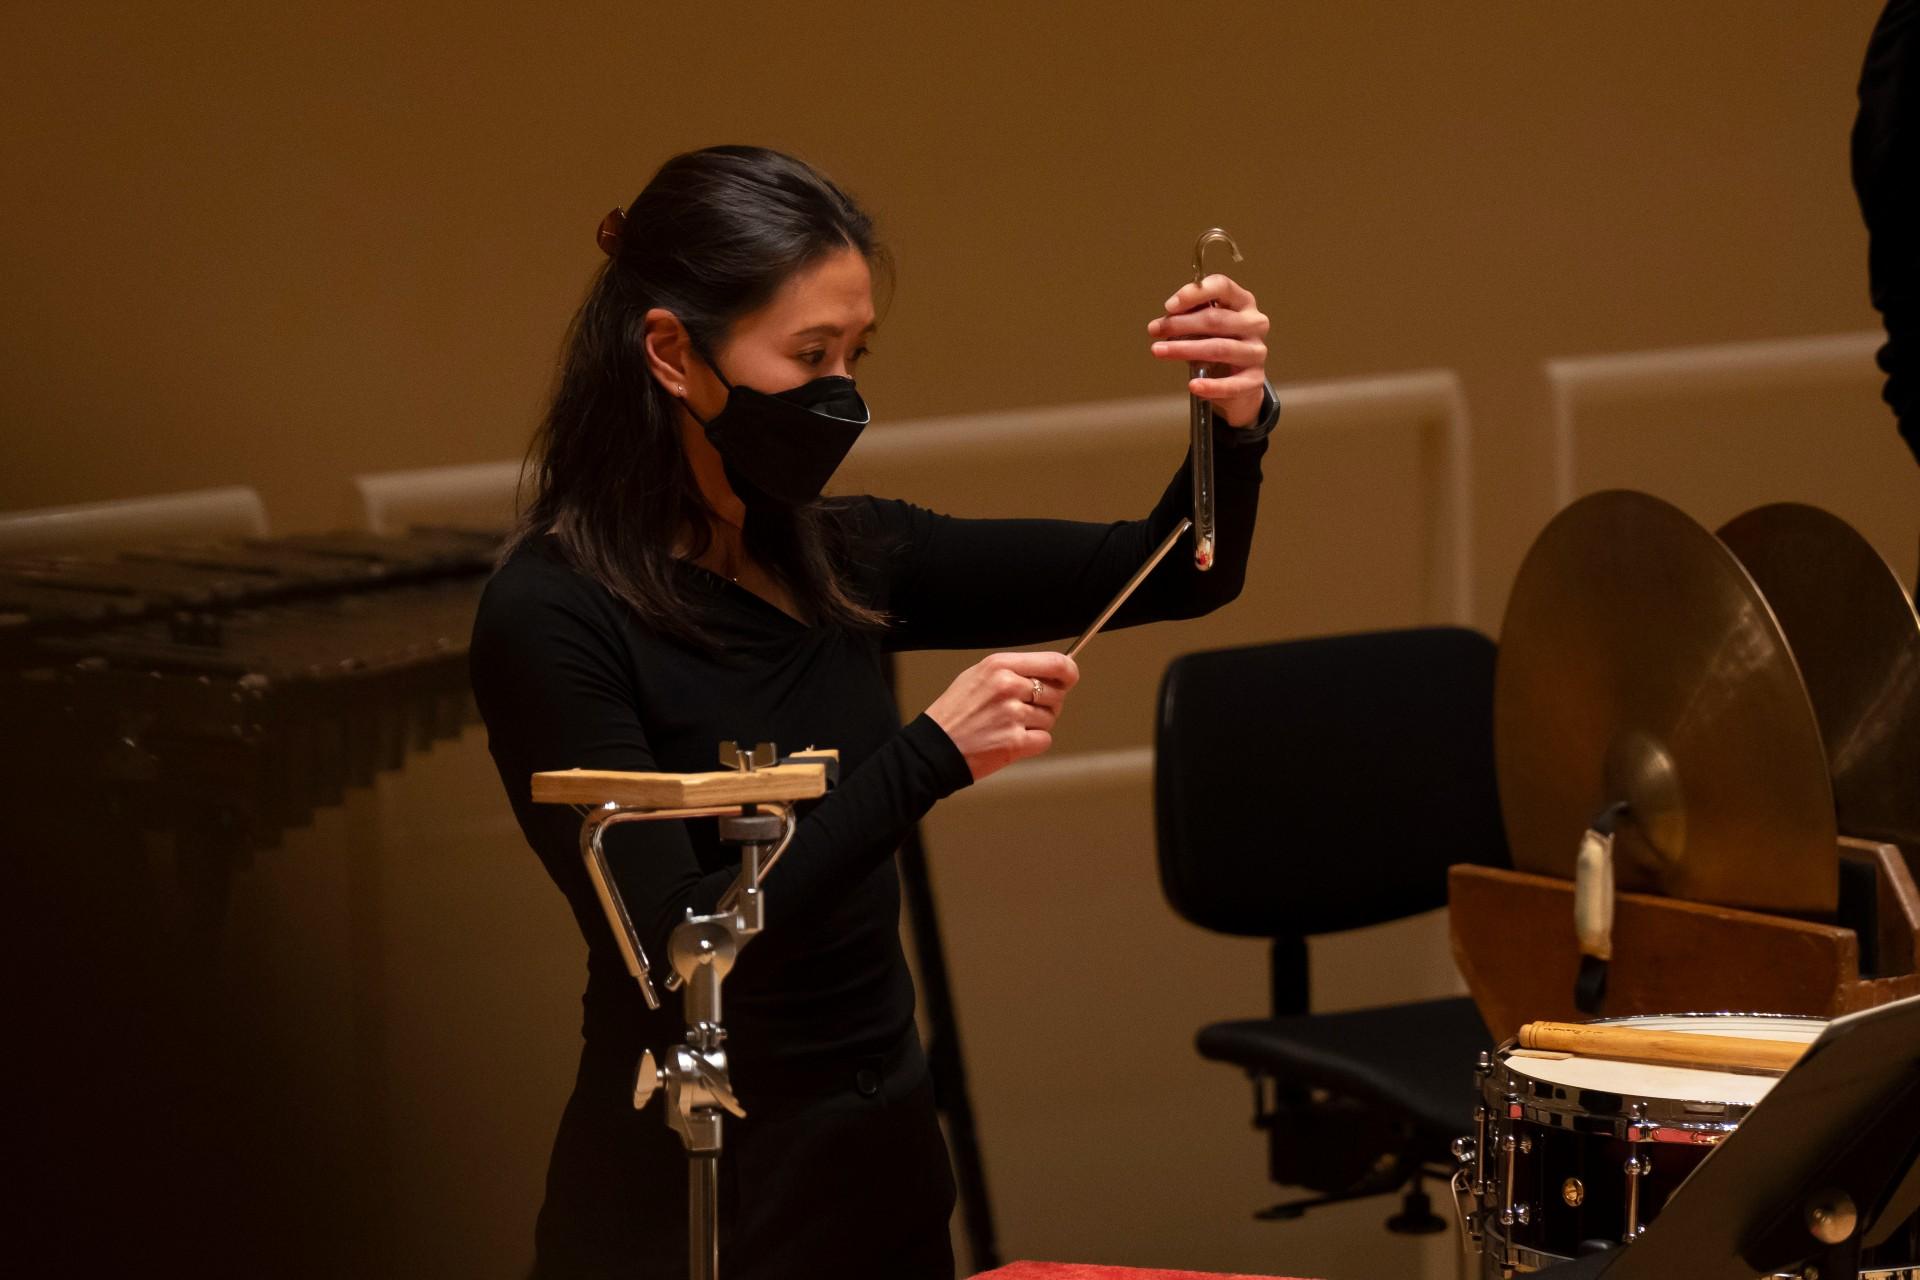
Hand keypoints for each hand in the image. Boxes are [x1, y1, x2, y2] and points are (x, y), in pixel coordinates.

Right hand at [924, 651, 1080, 782]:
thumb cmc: (954, 713)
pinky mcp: (1015, 741)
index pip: (1055, 662)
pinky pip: (1044, 739)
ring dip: (1036, 724)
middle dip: (1047, 703)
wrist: (934, 747)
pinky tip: (1010, 740)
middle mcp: (1008, 686)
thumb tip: (1050, 673)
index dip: (1069, 672)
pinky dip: (1032, 743)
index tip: (1070, 678)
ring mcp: (1012, 715)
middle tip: (1022, 710)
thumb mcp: (977, 676)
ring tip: (1008, 726)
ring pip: (1050, 718)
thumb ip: (1013, 671)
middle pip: (1056, 693)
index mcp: (999, 666)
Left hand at [1146, 274, 1270, 426]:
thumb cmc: (1218, 344)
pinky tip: (1193, 386)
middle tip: (1154, 330)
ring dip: (1185, 350)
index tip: (1169, 306)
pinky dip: (1211, 386)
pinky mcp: (1254, 379)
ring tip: (1159, 351)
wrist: (1239, 381)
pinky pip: (1232, 384)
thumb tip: (1163, 323)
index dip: (1194, 294)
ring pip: (1219, 348)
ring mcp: (1256, 351)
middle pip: (1216, 319)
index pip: (1222, 287)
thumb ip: (1188, 318)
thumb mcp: (1204, 326)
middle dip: (1181, 324)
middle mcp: (1254, 323)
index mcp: (1242, 302)